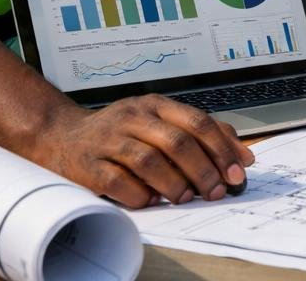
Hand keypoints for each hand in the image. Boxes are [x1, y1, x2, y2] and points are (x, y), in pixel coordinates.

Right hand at [32, 96, 253, 207]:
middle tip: (215, 192)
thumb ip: (202, 133)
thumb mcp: (160, 121)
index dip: (221, 149)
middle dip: (203, 170)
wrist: (62, 135)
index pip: (198, 122)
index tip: (237, 172)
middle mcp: (133, 117)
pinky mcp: (87, 164)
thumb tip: (243, 156)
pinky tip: (151, 200)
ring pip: (149, 161)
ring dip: (174, 183)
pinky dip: (139, 194)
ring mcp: (108, 139)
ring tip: (186, 197)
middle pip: (177, 142)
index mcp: (156, 105)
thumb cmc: (122, 132)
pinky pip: (117, 182)